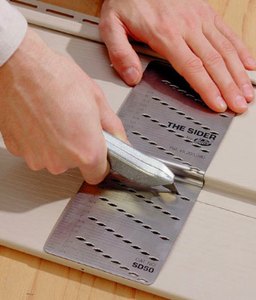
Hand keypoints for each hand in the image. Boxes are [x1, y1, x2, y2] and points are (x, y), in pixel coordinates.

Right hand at [0, 29, 125, 183]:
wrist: (19, 66)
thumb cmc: (55, 78)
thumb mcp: (97, 99)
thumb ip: (112, 127)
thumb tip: (119, 139)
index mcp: (86, 151)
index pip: (98, 175)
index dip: (99, 163)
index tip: (98, 152)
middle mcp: (60, 161)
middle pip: (75, 164)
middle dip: (78, 147)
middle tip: (76, 122)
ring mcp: (36, 157)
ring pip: (54, 158)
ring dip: (57, 143)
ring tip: (56, 117)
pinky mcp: (17, 150)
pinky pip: (35, 150)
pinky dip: (38, 139)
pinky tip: (41, 118)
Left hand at [99, 0, 255, 113]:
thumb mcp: (112, 24)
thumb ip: (120, 52)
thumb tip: (132, 77)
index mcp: (166, 34)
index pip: (192, 67)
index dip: (208, 89)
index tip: (218, 105)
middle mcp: (188, 27)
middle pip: (215, 62)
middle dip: (230, 87)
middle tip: (240, 106)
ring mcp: (201, 19)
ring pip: (226, 50)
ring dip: (240, 73)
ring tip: (248, 92)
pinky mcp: (208, 13)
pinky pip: (229, 34)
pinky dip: (242, 51)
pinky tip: (249, 65)